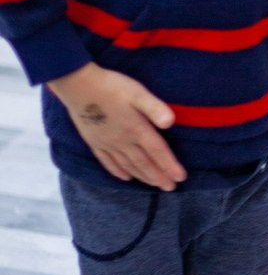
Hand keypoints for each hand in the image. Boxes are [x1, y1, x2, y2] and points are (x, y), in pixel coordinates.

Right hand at [49, 62, 184, 189]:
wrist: (78, 86)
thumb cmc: (112, 87)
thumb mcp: (138, 93)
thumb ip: (154, 108)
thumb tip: (171, 123)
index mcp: (136, 129)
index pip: (158, 152)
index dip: (170, 166)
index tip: (181, 178)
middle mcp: (123, 141)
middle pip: (144, 163)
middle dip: (159, 177)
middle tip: (170, 188)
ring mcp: (107, 144)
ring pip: (128, 165)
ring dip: (142, 176)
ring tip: (153, 185)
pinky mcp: (94, 142)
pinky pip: (107, 162)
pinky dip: (118, 172)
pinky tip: (125, 178)